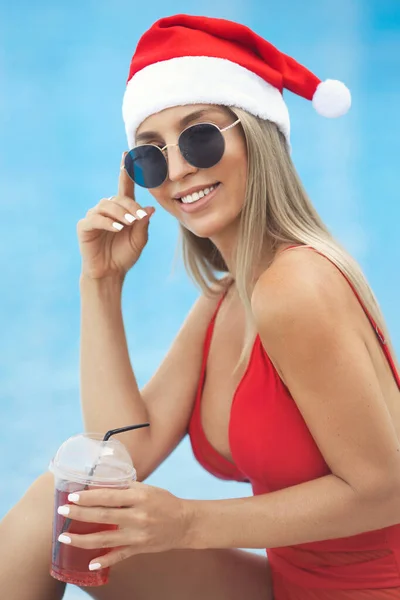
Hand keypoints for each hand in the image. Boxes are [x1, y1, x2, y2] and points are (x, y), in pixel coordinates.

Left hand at [57, 482, 191, 570]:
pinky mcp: (139, 548)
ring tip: (64, 537)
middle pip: (103, 516)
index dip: (89, 496)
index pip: (109, 496)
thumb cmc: (165, 502)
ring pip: (105, 539)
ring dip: (82, 539)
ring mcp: (138, 535)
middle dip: (79, 514)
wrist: (185, 523)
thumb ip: (126, 488)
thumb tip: (100, 485)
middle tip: (62, 511)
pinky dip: (104, 560)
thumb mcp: (147, 489)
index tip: (73, 496)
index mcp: (139, 497)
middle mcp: (137, 516)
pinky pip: (118, 556)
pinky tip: (89, 562)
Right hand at [77, 152, 154, 279]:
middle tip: (139, 218)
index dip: (126, 172)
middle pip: (118, 198)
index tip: (127, 154)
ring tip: (129, 224)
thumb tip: (150, 208)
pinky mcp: (84, 226)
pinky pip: (95, 219)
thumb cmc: (125, 255)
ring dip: (120, 214)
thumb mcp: (139, 239)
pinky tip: (117, 228)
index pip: (125, 187)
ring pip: (107, 206)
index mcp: (121, 210)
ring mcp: (94, 216)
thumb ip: (144, 223)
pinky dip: (107, 222)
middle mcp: (107, 209)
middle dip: (130, 207)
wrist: (110, 273)